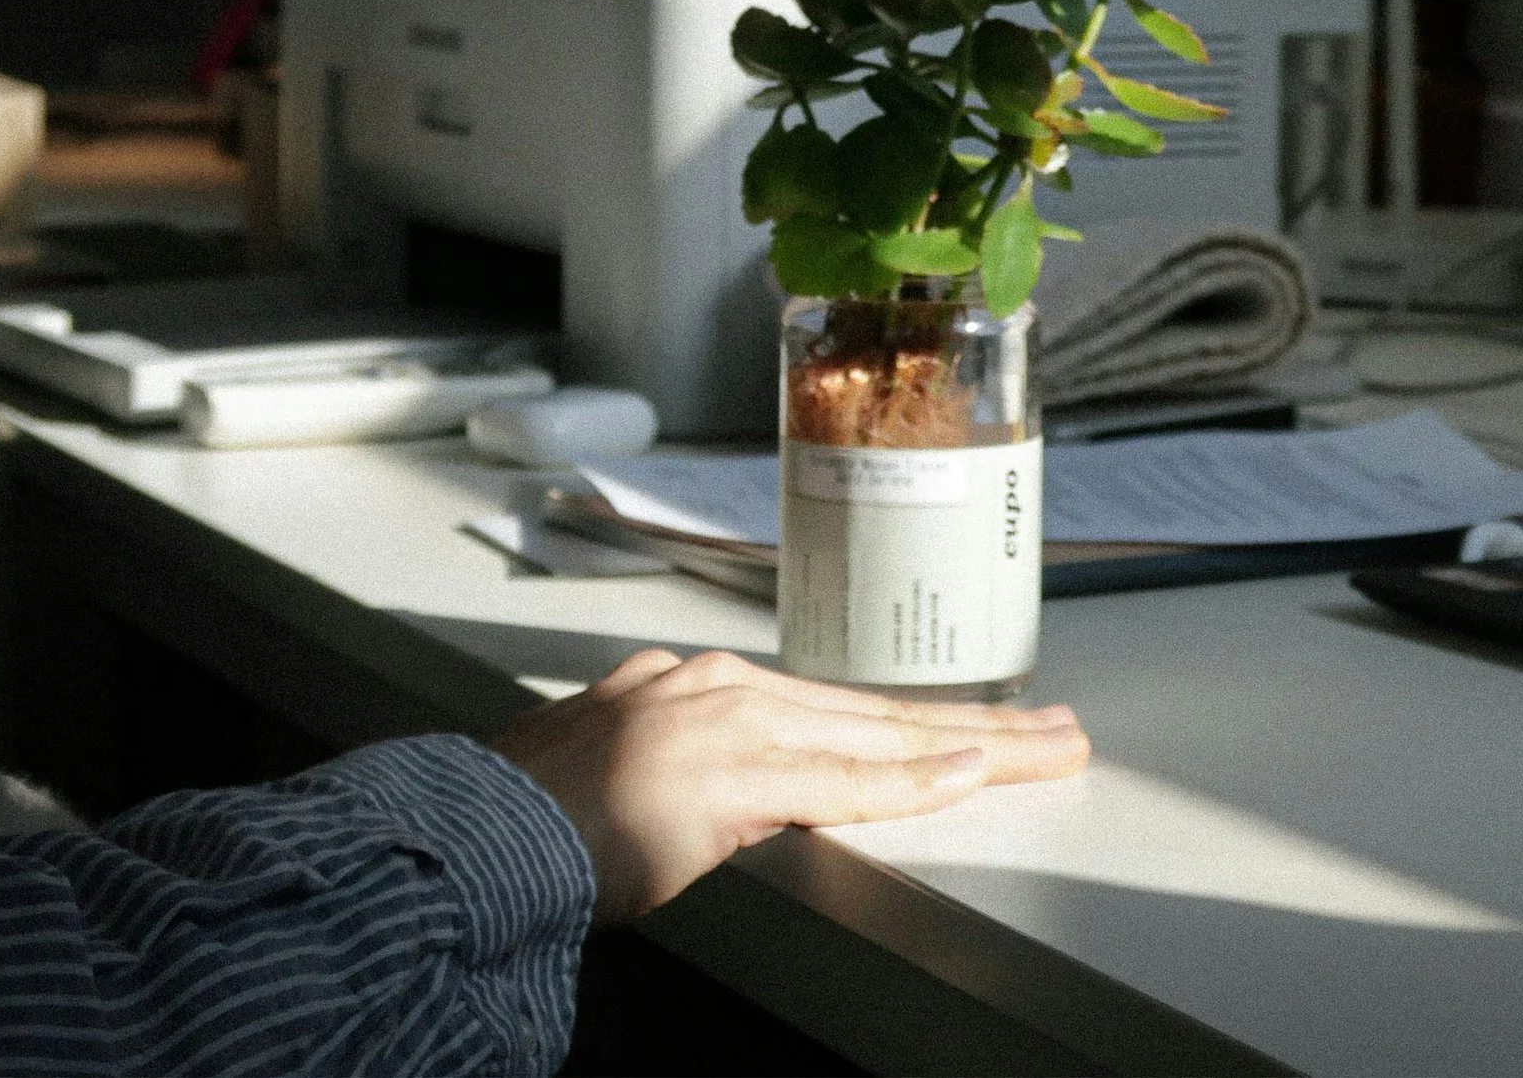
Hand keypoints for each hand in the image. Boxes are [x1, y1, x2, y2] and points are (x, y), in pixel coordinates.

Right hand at [491, 649, 1088, 920]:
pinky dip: (910, 781)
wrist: (462, 835)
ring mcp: (726, 721)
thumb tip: (718, 802)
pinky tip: (970, 776)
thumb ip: (689, 779)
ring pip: (880, 736)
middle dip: (980, 726)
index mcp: (697, 688)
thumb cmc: (524, 824)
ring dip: (977, 747)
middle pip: (878, 713)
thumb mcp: (621, 781)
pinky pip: (839, 782)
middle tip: (1060, 732)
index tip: (987, 734)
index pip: (840, 710)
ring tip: (1050, 750)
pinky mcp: (724, 770)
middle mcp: (720, 687)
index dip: (921, 725)